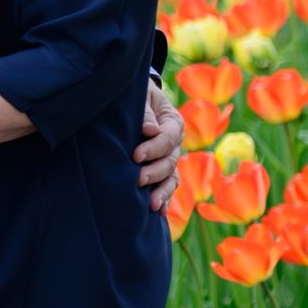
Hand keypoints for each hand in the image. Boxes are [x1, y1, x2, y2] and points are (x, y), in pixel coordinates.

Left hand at [137, 79, 183, 210]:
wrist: (132, 99)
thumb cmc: (136, 95)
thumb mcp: (141, 95)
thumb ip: (145, 111)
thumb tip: (151, 130)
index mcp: (173, 122)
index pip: (168, 138)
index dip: (154, 148)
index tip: (135, 155)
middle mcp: (175, 142)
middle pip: (170, 161)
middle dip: (155, 172)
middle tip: (138, 180)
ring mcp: (170, 157)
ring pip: (171, 177)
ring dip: (162, 191)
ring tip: (152, 204)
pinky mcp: (162, 169)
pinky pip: (168, 185)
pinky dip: (165, 198)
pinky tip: (159, 212)